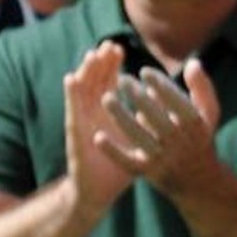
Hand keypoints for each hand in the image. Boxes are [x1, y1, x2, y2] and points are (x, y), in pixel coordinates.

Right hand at [61, 41, 138, 219]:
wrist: (98, 191)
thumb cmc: (119, 166)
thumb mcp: (139, 138)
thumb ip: (149, 118)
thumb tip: (165, 99)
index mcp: (107, 112)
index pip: (108, 82)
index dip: (112, 65)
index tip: (120, 48)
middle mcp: (92, 113)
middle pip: (94, 81)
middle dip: (100, 63)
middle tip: (108, 45)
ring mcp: (81, 121)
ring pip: (82, 90)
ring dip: (86, 72)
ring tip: (92, 55)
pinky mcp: (75, 133)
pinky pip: (72, 110)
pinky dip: (71, 94)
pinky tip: (71, 78)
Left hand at [99, 57, 223, 206]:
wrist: (198, 181)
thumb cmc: (199, 137)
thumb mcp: (209, 114)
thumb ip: (201, 88)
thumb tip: (192, 63)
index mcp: (196, 126)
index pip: (177, 103)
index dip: (161, 86)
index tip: (144, 71)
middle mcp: (179, 143)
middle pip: (156, 118)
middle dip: (138, 97)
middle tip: (121, 79)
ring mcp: (162, 159)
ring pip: (139, 137)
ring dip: (122, 117)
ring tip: (106, 97)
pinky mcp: (146, 172)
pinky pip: (127, 162)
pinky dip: (112, 151)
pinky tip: (98, 136)